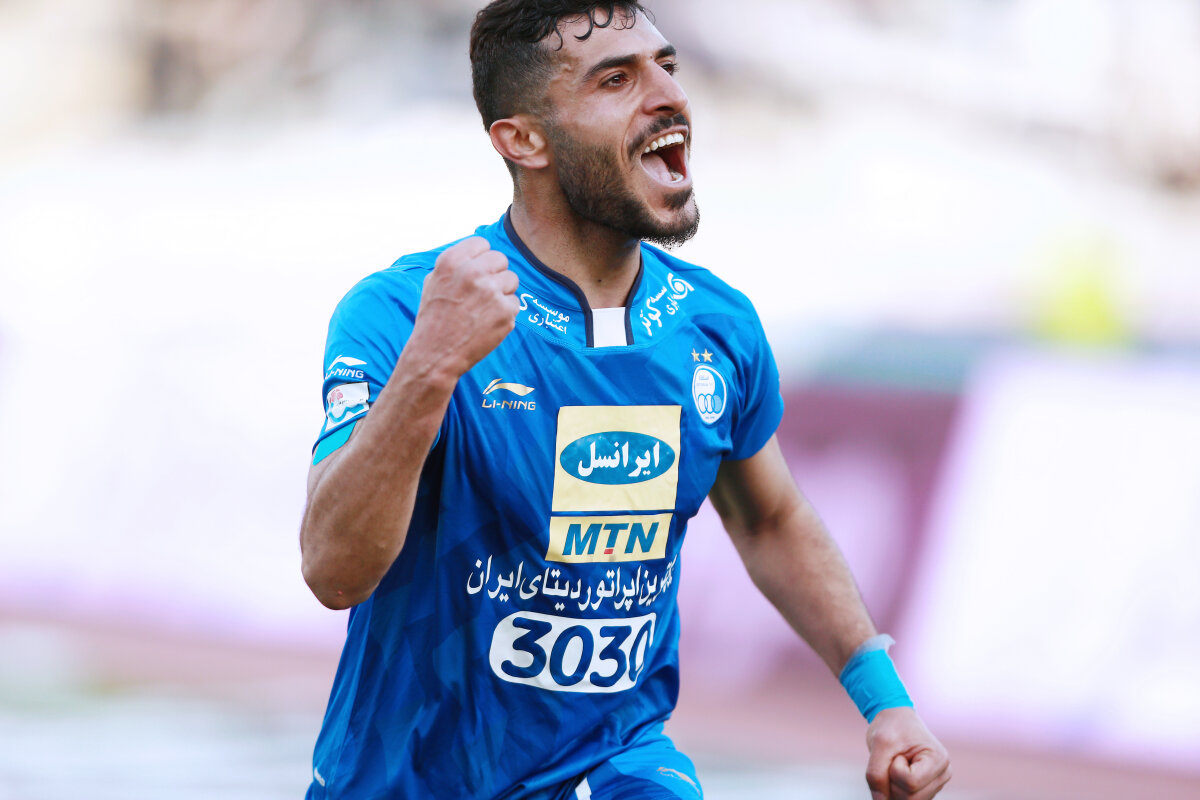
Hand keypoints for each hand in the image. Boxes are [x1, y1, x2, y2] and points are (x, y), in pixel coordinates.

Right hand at [410, 237, 519, 377]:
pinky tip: (487, 322)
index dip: (480, 258)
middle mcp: (472, 273)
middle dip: (494, 274)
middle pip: (501, 259)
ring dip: (502, 292)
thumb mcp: (434, 281)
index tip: (476, 272)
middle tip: (483, 291)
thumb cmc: (434, 318)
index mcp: (452, 261)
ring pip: (512, 279)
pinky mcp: (505, 312)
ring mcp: (491, 292)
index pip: (482, 244)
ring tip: (484, 308)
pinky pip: (514, 303)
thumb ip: (457, 264)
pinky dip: (505, 313)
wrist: (435, 353)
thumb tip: (480, 254)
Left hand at [864, 707, 950, 799]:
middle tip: (894, 759)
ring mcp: (936, 785)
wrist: (895, 719)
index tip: (897, 752)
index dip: (894, 770)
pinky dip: (894, 790)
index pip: (911, 783)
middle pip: (910, 798)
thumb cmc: (890, 727)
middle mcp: (943, 774)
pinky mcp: (926, 790)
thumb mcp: (879, 745)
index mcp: (939, 759)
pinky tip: (898, 773)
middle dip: (892, 782)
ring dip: (892, 786)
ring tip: (896, 764)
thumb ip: (876, 775)